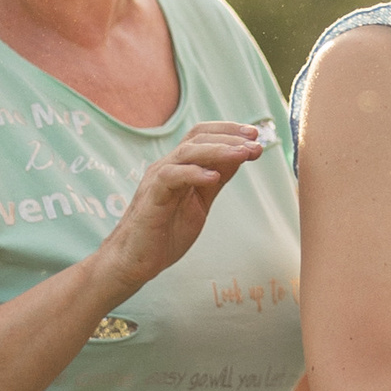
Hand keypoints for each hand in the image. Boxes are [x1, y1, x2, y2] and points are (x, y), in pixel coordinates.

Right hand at [96, 122, 270, 299]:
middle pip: (197, 138)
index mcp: (179, 166)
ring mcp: (157, 180)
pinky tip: (214, 177)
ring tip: (243, 154)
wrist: (135, 260)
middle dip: (229, 137)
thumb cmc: (165, 232)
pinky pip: (171, 177)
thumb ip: (216, 180)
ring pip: (186, 152)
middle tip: (254, 142)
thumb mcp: (200, 202)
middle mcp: (167, 167)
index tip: (255, 136)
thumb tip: (240, 158)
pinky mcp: (151, 197)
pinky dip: (193, 174)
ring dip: (218, 150)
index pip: (202, 136)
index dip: (228, 131)